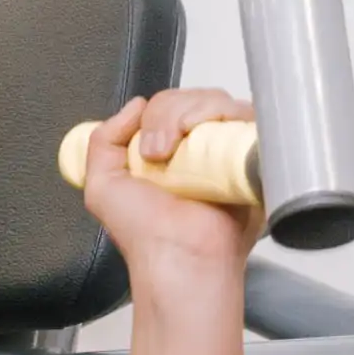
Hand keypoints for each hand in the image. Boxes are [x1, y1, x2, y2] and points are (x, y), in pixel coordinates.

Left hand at [80, 84, 253, 333]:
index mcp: (167, 152)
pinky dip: (228, 116)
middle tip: (158, 152)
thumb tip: (134, 105)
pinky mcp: (251, 156)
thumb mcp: (102, 185)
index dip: (155, 113)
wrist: (179, 256)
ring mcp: (225, 151)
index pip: (167, 105)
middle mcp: (197, 150)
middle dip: (170, 113)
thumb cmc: (144, 234)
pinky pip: (247, 118)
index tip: (145, 148)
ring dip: (195, 113)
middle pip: (191, 98)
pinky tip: (210, 140)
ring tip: (181, 151)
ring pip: (217, 102)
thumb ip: (103, 140)